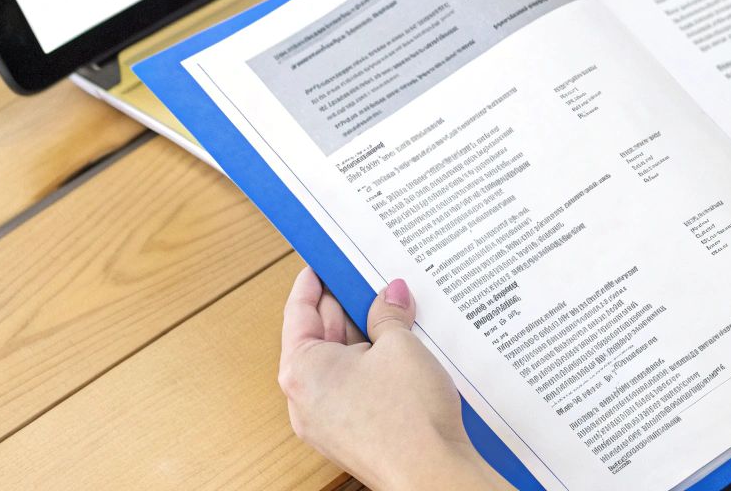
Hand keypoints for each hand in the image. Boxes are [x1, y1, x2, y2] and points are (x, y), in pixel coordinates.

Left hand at [278, 267, 506, 490]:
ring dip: (365, 336)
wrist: (431, 474)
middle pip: (320, 336)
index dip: (315, 281)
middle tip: (375, 279)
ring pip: (341, 362)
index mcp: (301, 369)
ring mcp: (326, 420)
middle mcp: (303, 397)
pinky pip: (354, 387)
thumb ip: (389, 314)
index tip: (326, 261)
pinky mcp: (350, 433)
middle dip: (348, 306)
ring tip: (397, 312)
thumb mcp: (400, 346)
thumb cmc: (407, 415)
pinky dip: (372, 364)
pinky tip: (401, 350)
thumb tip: (391, 294)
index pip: (299, 310)